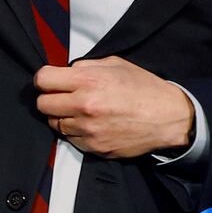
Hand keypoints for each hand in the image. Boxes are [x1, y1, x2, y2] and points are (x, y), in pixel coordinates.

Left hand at [34, 57, 194, 159]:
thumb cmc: (144, 88)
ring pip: (55, 124)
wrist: (169, 118)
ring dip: (63, 117)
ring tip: (80, 112)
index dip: (44, 80)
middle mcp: (84, 106)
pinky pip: (71, 140)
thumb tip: (65, 71)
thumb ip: (85, 66)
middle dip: (49, 99)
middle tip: (63, 97)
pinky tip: (91, 125)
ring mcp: (88, 130)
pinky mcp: (94, 147)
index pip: (43, 79)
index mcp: (88, 81)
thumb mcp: (116, 64)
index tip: (50, 81)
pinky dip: (76, 133)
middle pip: (42, 104)